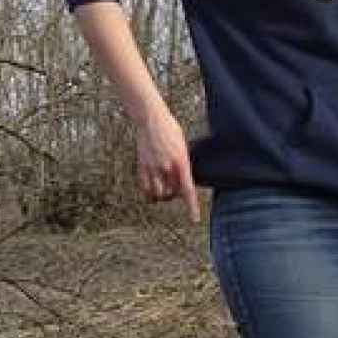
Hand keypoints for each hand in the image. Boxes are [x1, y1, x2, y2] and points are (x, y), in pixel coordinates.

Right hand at [134, 105, 200, 222]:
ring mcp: (153, 167)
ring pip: (158, 193)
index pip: (188, 190)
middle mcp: (167, 168)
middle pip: (173, 193)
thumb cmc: (170, 129)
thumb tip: (183, 177)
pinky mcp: (142, 165)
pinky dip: (149, 193)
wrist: (151, 119)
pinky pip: (146, 187)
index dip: (192, 207)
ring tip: (164, 192)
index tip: (194, 219)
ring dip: (162, 196)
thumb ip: (183, 164)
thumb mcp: (183, 147)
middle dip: (175, 195)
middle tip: (176, 191)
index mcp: (181, 163)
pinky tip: (151, 193)